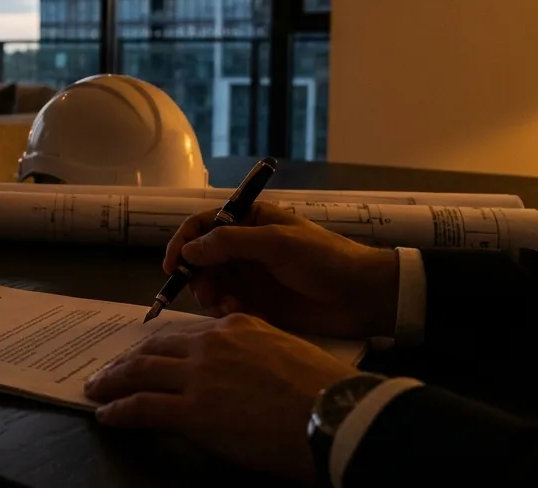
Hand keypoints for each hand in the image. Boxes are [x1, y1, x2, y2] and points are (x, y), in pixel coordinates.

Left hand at [86, 313, 358, 483]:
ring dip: (111, 381)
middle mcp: (210, 344)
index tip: (144, 354)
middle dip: (126, 361)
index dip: (158, 346)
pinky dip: (118, 409)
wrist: (338, 415)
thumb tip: (241, 369)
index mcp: (235, 327)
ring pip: (139, 372)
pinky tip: (106, 414)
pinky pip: (141, 407)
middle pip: (153, 349)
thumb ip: (256, 352)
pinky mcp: (192, 411)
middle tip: (108, 370)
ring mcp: (198, 376)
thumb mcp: (285, 352)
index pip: (184, 334)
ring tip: (95, 389)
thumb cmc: (326, 391)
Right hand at [166, 201, 399, 338]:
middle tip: (205, 294)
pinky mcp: (257, 303)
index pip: (202, 226)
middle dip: (197, 276)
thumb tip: (188, 250)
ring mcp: (249, 276)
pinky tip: (244, 315)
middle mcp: (244, 247)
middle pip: (201, 259)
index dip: (183, 244)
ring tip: (230, 307)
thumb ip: (230, 242)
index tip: (173, 267)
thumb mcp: (277, 243)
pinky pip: (227, 306)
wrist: (364, 297)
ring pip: (211, 285)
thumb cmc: (324, 259)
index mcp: (249, 222)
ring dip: (212, 296)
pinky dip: (228, 311)